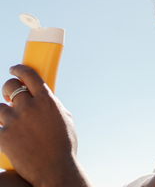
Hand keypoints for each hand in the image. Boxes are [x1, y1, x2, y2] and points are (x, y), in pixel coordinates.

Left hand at [0, 65, 87, 186]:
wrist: (54, 169)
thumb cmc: (64, 145)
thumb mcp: (65, 118)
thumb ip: (53, 106)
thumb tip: (47, 99)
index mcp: (47, 99)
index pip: (30, 75)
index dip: (20, 69)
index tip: (14, 68)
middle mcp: (30, 107)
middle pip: (11, 87)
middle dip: (8, 88)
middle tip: (9, 96)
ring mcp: (15, 121)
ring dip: (2, 111)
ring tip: (8, 118)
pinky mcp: (3, 137)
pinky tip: (3, 131)